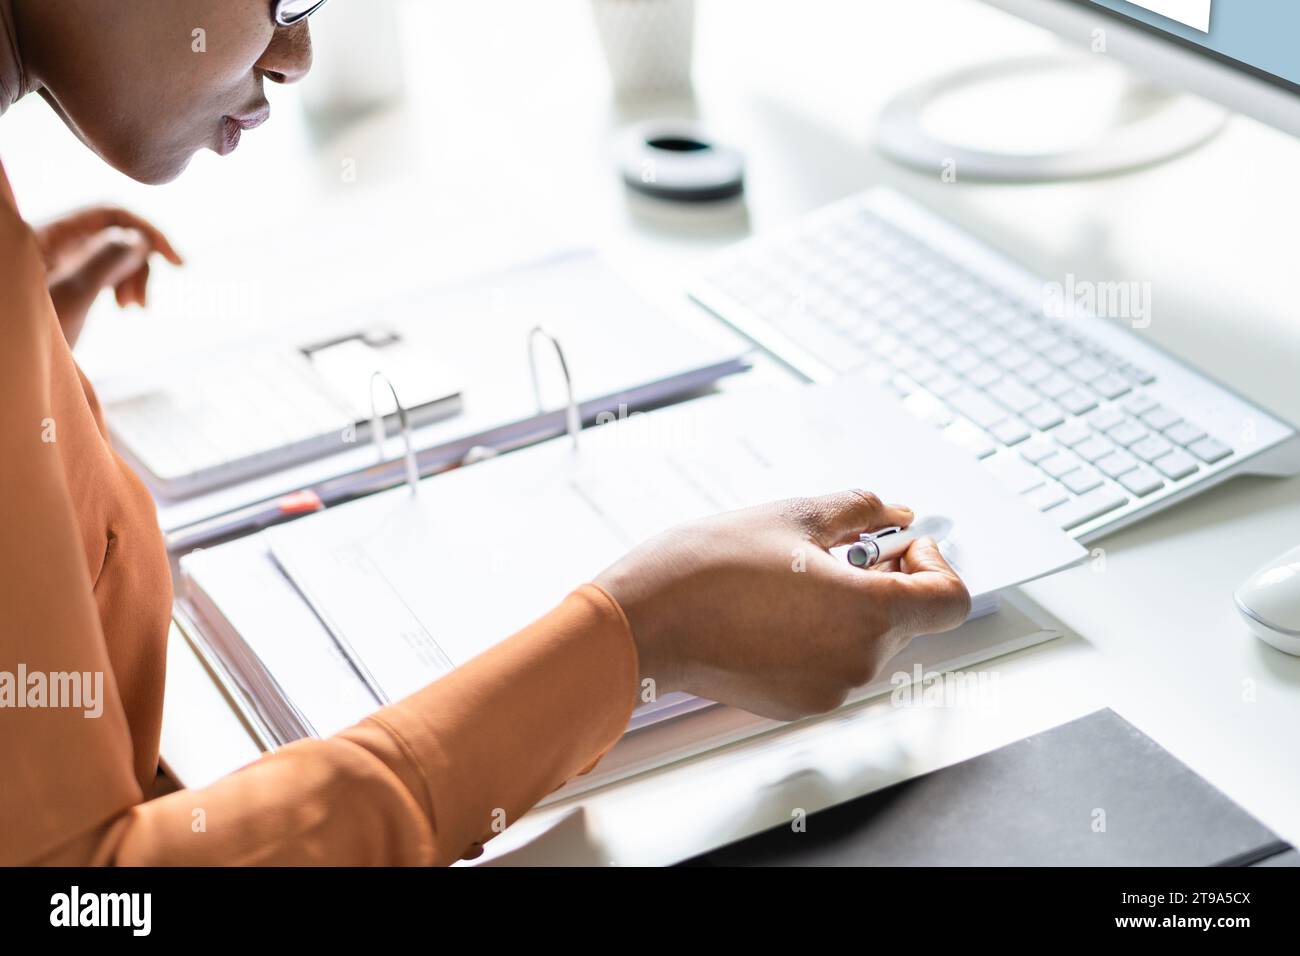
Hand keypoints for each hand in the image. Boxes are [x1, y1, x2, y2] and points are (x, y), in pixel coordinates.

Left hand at [35, 206, 182, 346]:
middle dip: (139, 263)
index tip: (176, 262)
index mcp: (48, 233)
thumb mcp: (70, 295)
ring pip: (113, 254)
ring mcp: (61, 262)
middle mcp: (55, 242)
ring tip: (134, 309)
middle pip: (114, 233)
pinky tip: (126, 308)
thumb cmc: (24, 332)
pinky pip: (105, 272)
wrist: (10, 368)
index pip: (108, 213)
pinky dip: (122, 286)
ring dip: (134, 278)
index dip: (146, 230)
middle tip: (142, 304)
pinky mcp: (67, 281)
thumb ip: (104, 260)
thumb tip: (140, 239)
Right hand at [595, 490, 970, 720]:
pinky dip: (818, 634)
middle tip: (833, 548)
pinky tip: (773, 608)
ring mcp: (827, 690)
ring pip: (867, 641)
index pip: (949, 601)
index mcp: (867, 614)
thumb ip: (861, 511)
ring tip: (791, 577)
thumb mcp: (793, 515)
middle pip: (906, 618)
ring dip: (847, 605)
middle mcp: (856, 663)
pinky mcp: (796, 704)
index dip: (933, 564)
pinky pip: (832, 663)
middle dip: (881, 578)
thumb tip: (896, 514)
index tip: (898, 545)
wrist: (643, 621)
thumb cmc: (708, 568)